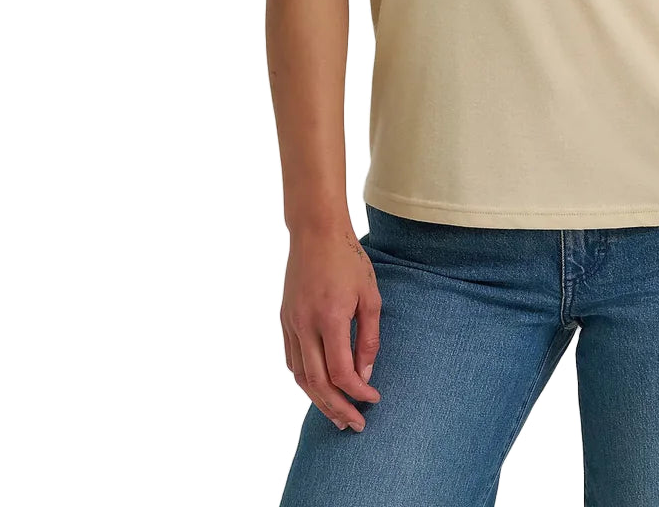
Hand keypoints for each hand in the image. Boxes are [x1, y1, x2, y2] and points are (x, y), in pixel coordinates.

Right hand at [281, 224, 382, 430]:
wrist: (315, 232)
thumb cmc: (349, 260)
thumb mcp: (370, 296)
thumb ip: (369, 337)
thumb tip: (366, 374)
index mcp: (330, 318)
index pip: (341, 372)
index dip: (358, 392)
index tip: (374, 399)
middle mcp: (305, 325)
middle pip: (318, 383)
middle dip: (337, 408)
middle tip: (355, 426)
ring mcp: (290, 323)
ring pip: (300, 376)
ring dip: (318, 400)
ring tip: (336, 416)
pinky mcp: (284, 319)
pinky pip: (292, 359)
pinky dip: (305, 379)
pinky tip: (318, 388)